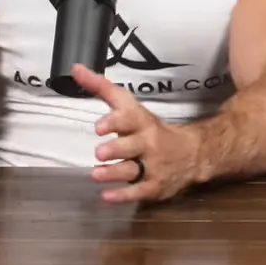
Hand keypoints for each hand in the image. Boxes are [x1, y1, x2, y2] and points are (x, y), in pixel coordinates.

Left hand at [70, 63, 203, 203]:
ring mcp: (153, 166)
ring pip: (132, 170)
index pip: (129, 119)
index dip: (115, 122)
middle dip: (115, 150)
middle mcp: (148, 143)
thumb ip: (101, 88)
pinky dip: (123, 196)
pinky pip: (139, 192)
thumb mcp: (129, 105)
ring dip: (113, 173)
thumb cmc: (149, 127)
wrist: (191, 152)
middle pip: (130, 146)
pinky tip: (107, 197)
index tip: (99, 126)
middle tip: (98, 153)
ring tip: (95, 174)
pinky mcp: (155, 186)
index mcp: (141, 122)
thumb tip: (74, 68)